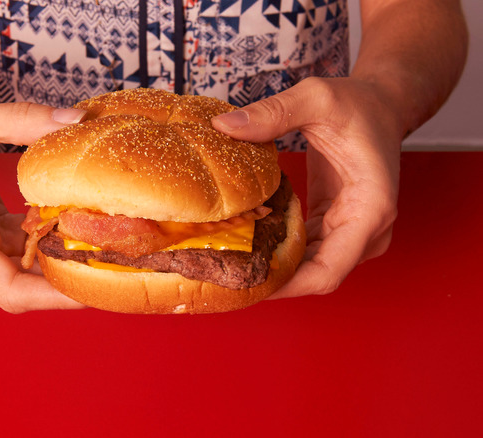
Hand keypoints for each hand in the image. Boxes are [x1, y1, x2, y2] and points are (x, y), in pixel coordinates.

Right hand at [0, 101, 87, 311]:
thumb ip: (22, 120)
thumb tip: (75, 120)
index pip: (8, 288)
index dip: (54, 296)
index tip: (93, 288)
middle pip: (23, 287)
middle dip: (68, 280)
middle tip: (116, 263)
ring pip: (25, 272)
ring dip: (61, 259)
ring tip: (106, 245)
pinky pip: (21, 251)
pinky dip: (48, 239)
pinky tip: (77, 223)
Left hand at [212, 77, 401, 297]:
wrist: (381, 104)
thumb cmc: (358, 103)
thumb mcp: (316, 98)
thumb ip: (273, 113)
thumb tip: (224, 126)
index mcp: (370, 209)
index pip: (328, 272)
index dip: (286, 286)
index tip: (244, 285)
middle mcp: (367, 230)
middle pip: (316, 277)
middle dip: (271, 280)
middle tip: (221, 274)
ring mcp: (353, 231)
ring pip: (310, 269)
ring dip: (272, 268)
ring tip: (225, 263)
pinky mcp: (334, 225)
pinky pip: (306, 252)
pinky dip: (278, 252)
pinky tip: (244, 245)